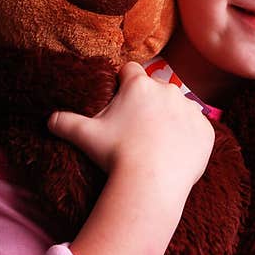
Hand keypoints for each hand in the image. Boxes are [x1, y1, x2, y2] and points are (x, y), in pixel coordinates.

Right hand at [48, 61, 214, 189]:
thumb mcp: (85, 136)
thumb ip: (65, 122)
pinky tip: (175, 154)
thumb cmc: (116, 155)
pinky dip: (188, 137)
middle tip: (136, 128)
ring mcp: (190, 109)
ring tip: (157, 143)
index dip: (123, 83)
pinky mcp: (206, 129)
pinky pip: (197, 128)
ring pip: (178, 107)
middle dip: (147, 103)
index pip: (130, 71)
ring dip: (170, 119)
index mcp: (139, 85)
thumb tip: (48, 118)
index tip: (120, 99)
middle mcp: (167, 89)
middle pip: (155, 89)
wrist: (150, 183)